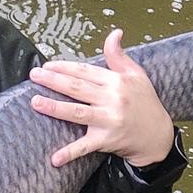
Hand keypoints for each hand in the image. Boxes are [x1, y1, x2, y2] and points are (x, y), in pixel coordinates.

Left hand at [28, 28, 173, 167]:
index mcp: (116, 82)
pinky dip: (70, 153)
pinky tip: (54, 159)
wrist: (158, 135)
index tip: (47, 65)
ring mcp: (109, 120)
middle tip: (34, 75)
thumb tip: (115, 33)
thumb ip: (119, 56)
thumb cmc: (145, 103)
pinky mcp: (106, 140)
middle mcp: (112, 99)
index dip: (65, 67)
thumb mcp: (136, 75)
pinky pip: (85, 146)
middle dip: (54, 80)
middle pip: (77, 88)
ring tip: (35, 102)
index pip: (85, 71)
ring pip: (77, 112)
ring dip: (55, 107)